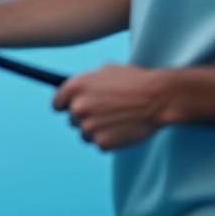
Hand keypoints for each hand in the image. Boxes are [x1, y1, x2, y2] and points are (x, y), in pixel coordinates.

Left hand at [52, 64, 175, 149]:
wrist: (158, 98)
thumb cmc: (135, 81)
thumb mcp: (106, 71)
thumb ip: (88, 82)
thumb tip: (78, 91)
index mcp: (76, 86)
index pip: (56, 104)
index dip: (65, 106)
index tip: (71, 109)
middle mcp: (78, 107)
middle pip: (72, 120)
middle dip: (85, 117)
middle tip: (105, 112)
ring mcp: (89, 126)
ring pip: (85, 134)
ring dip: (97, 130)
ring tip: (116, 120)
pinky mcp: (102, 143)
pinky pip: (100, 144)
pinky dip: (109, 140)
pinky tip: (122, 129)